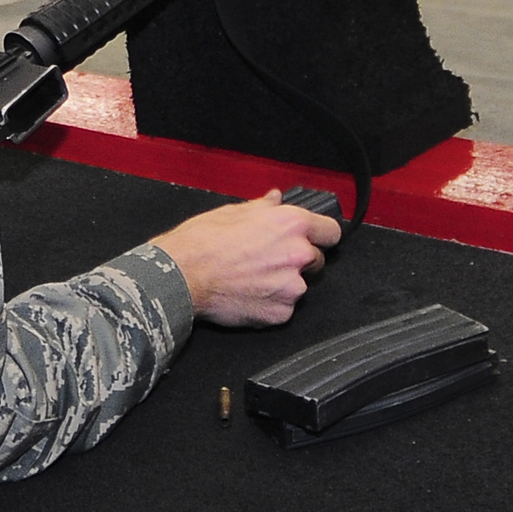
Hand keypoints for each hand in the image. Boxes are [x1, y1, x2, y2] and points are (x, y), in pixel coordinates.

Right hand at [149, 193, 343, 327]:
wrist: (181, 275)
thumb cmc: (201, 242)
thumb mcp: (231, 211)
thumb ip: (263, 207)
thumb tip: (275, 199)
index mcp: (290, 224)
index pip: (331, 231)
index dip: (320, 235)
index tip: (313, 239)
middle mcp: (298, 254)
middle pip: (316, 260)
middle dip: (297, 260)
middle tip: (267, 260)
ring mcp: (292, 287)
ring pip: (298, 285)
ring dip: (283, 283)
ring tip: (252, 278)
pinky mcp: (281, 313)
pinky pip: (284, 308)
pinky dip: (270, 304)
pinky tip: (248, 294)